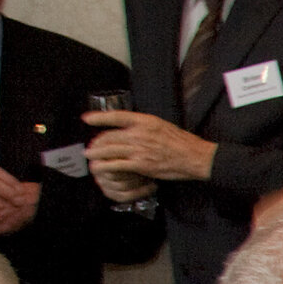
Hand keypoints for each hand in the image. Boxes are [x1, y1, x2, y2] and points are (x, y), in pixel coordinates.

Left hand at [81, 105, 213, 196]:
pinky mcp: (141, 165)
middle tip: (90, 145)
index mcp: (145, 121)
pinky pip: (118, 165)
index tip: (87, 119)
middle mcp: (140, 133)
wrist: (195, 157)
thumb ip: (145, 126)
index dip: (100, 118)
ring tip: (90, 155)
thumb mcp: (162, 125)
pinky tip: (100, 167)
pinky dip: (106, 166)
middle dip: (97, 142)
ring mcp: (139, 149)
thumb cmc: (182, 142)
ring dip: (97, 153)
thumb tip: (132, 128)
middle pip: (110, 135)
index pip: (117, 116)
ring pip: (110, 150)